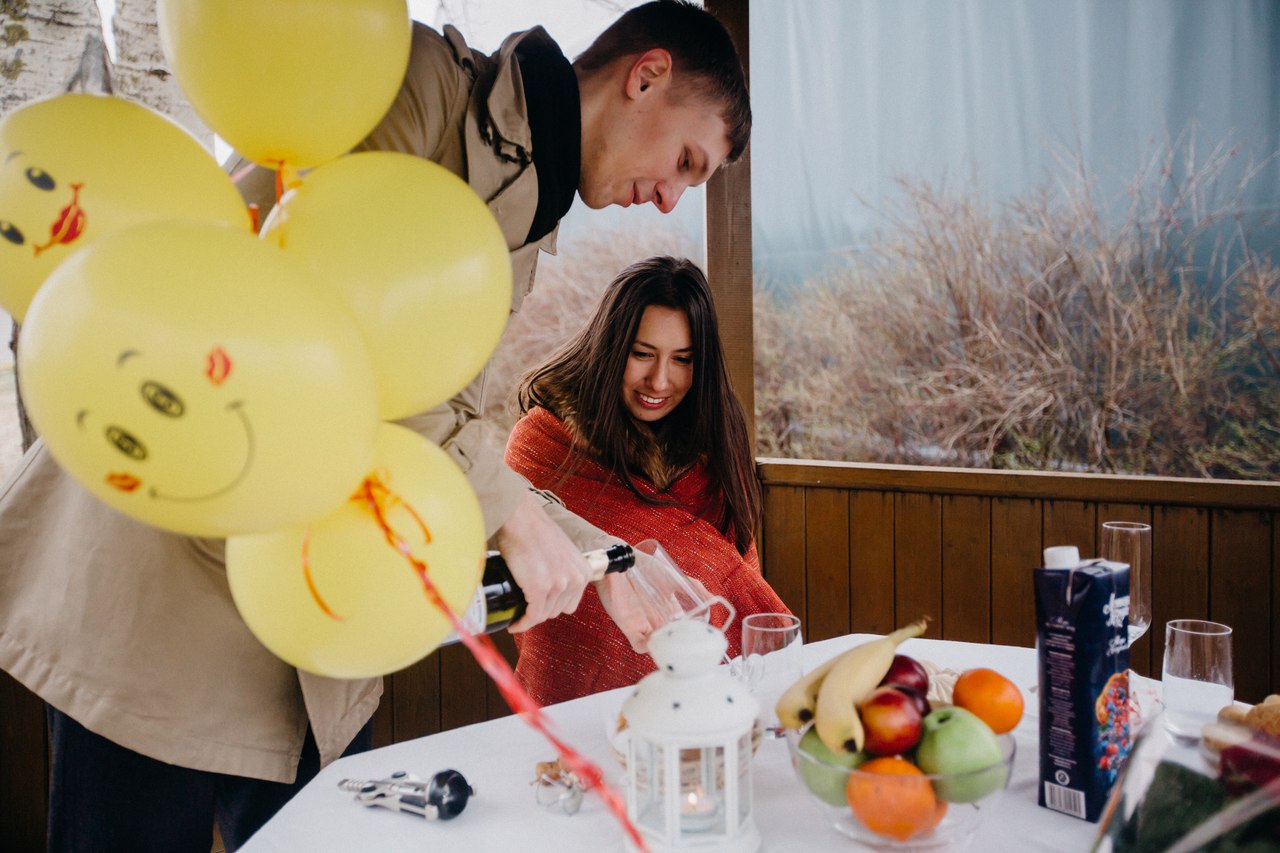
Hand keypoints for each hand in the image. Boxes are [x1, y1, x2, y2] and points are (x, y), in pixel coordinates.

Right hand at [493, 491, 593, 631]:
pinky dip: (521, 623)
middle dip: (540, 610)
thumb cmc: (535, 530)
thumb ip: (564, 568)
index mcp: (583, 571)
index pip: (570, 604)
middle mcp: (575, 579)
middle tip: (525, 606)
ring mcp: (558, 584)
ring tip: (518, 611)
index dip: (553, 606)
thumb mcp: (562, 552)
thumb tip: (552, 585)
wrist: (520, 518)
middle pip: (557, 611)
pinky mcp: (539, 588)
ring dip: (529, 616)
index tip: (539, 605)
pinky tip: (514, 623)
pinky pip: (531, 616)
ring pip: (543, 615)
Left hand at [595, 553, 715, 652]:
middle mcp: (656, 618)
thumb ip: (693, 587)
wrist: (621, 561)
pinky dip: (648, 647)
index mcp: (668, 609)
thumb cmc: (644, 566)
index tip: (700, 638)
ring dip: (665, 647)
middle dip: (679, 645)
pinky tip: (656, 641)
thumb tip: (713, 599)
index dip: (690, 635)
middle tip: (689, 647)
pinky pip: (638, 644)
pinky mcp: (628, 625)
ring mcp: (643, 623)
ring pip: (657, 644)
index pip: (681, 628)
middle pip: (670, 639)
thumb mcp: (674, 577)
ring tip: (674, 645)